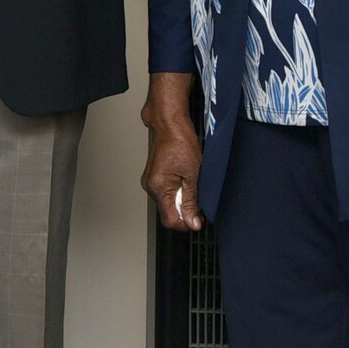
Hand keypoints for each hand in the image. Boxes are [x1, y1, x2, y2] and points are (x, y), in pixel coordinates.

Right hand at [140, 73, 205, 231]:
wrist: (169, 123)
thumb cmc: (181, 143)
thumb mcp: (193, 175)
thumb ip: (191, 202)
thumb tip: (193, 223)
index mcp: (158, 187)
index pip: (170, 220)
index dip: (186, 223)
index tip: (199, 219)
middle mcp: (150, 186)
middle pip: (167, 212)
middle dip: (185, 212)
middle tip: (199, 199)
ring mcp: (149, 181)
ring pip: (167, 203)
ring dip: (181, 201)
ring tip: (192, 185)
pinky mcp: (152, 176)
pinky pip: (164, 193)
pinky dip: (176, 192)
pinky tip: (185, 180)